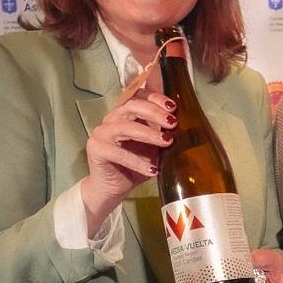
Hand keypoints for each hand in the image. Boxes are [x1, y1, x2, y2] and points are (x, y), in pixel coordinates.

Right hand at [81, 88, 176, 235]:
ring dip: (149, 134)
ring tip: (167, 142)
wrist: (114, 187)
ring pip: (125, 127)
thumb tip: (186, 124)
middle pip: (131, 106)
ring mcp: (101, 132)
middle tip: (173, 124)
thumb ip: (163, 133)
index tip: (173, 107)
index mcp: (125, 113)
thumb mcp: (154, 147)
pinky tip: (152, 170)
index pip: (138, 95)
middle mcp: (112, 118)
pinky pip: (118, 153)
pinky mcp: (96, 149)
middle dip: (155, 113)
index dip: (155, 98)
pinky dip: (137, 162)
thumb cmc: (136, 164)